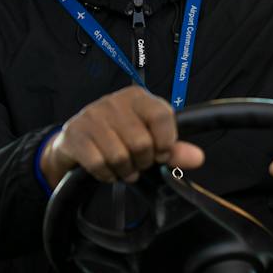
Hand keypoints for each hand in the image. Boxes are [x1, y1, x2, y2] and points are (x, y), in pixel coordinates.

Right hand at [41, 85, 205, 189]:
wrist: (76, 142)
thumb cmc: (118, 138)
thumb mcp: (148, 140)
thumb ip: (173, 149)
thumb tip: (198, 158)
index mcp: (137, 97)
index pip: (162, 116)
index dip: (165, 142)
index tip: (161, 153)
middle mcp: (114, 101)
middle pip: (141, 143)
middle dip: (142, 162)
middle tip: (137, 162)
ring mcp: (92, 116)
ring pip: (120, 156)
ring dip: (124, 171)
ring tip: (123, 167)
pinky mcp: (75, 134)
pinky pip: (99, 164)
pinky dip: (106, 175)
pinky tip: (107, 169)